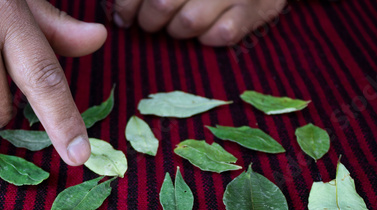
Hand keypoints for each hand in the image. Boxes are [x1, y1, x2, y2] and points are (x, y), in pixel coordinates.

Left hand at [113, 0, 285, 45]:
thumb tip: (121, 16)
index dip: (127, 5)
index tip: (124, 18)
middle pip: (161, 4)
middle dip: (150, 20)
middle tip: (152, 23)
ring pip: (188, 23)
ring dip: (178, 30)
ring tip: (180, 25)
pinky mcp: (255, 10)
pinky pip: (221, 35)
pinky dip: (208, 38)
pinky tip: (207, 29)